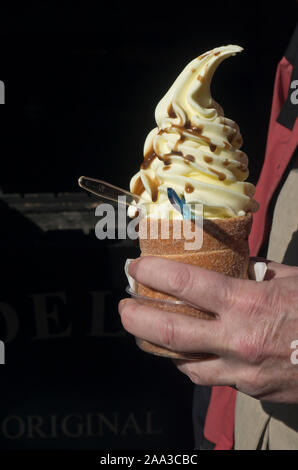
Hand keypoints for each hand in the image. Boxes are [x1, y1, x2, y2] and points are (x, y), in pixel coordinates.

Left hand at [118, 256, 297, 402]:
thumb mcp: (289, 278)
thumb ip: (254, 272)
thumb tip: (229, 264)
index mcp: (248, 304)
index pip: (185, 285)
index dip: (152, 274)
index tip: (134, 268)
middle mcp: (237, 341)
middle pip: (169, 334)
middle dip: (136, 320)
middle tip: (123, 308)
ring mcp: (242, 373)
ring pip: (183, 364)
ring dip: (158, 348)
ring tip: (145, 332)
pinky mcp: (251, 391)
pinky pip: (209, 377)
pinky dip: (191, 363)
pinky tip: (186, 352)